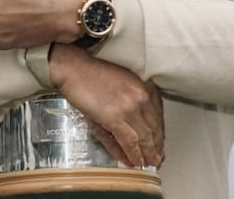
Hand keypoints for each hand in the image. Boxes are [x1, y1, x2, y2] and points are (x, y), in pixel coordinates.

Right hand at [49, 44, 164, 167]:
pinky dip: (133, 154)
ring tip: (149, 164)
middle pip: (154, 127)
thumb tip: (139, 125)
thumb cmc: (93, 74)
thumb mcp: (121, 83)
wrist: (74, 69)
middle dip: (157, 146)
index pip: (158, 115)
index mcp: (144, 86)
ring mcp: (129, 107)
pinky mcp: (114, 118)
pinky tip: (135, 162)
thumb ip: (133, 102)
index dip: (159, 132)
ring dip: (148, 154)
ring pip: (145, 137)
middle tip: (158, 158)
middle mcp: (141, 96)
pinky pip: (129, 141)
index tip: (159, 143)